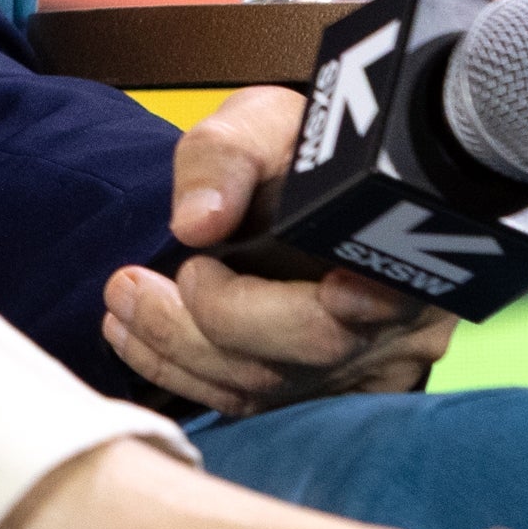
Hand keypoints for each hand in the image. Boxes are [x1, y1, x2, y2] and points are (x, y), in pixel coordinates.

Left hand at [97, 83, 455, 417]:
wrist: (332, 176)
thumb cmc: (304, 147)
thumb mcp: (262, 122)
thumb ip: (224, 157)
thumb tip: (196, 222)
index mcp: (401, 250)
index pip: (349, 305)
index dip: (260, 307)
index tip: (193, 269)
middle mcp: (407, 324)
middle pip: (301, 357)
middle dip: (195, 328)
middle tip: (124, 287)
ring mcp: (379, 368)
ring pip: (276, 392)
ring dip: (181, 358)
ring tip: (120, 313)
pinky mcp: (342, 392)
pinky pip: (266, 406)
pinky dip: (198, 380)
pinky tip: (148, 347)